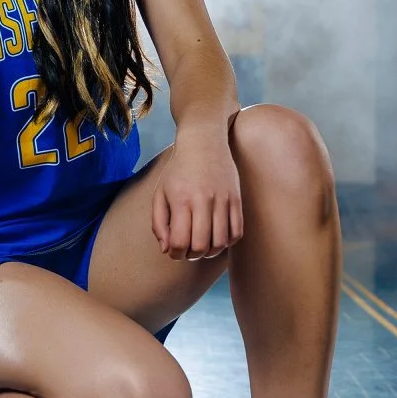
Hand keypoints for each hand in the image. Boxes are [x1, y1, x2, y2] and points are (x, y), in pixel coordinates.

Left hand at [151, 131, 243, 260]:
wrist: (204, 142)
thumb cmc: (178, 170)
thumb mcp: (159, 193)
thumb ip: (159, 223)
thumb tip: (166, 249)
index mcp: (181, 200)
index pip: (180, 242)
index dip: (175, 254)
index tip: (174, 250)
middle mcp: (204, 201)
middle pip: (201, 246)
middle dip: (192, 255)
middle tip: (188, 249)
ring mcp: (223, 200)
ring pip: (220, 243)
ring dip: (210, 251)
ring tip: (202, 244)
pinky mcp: (237, 199)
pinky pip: (237, 232)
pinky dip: (227, 242)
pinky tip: (217, 237)